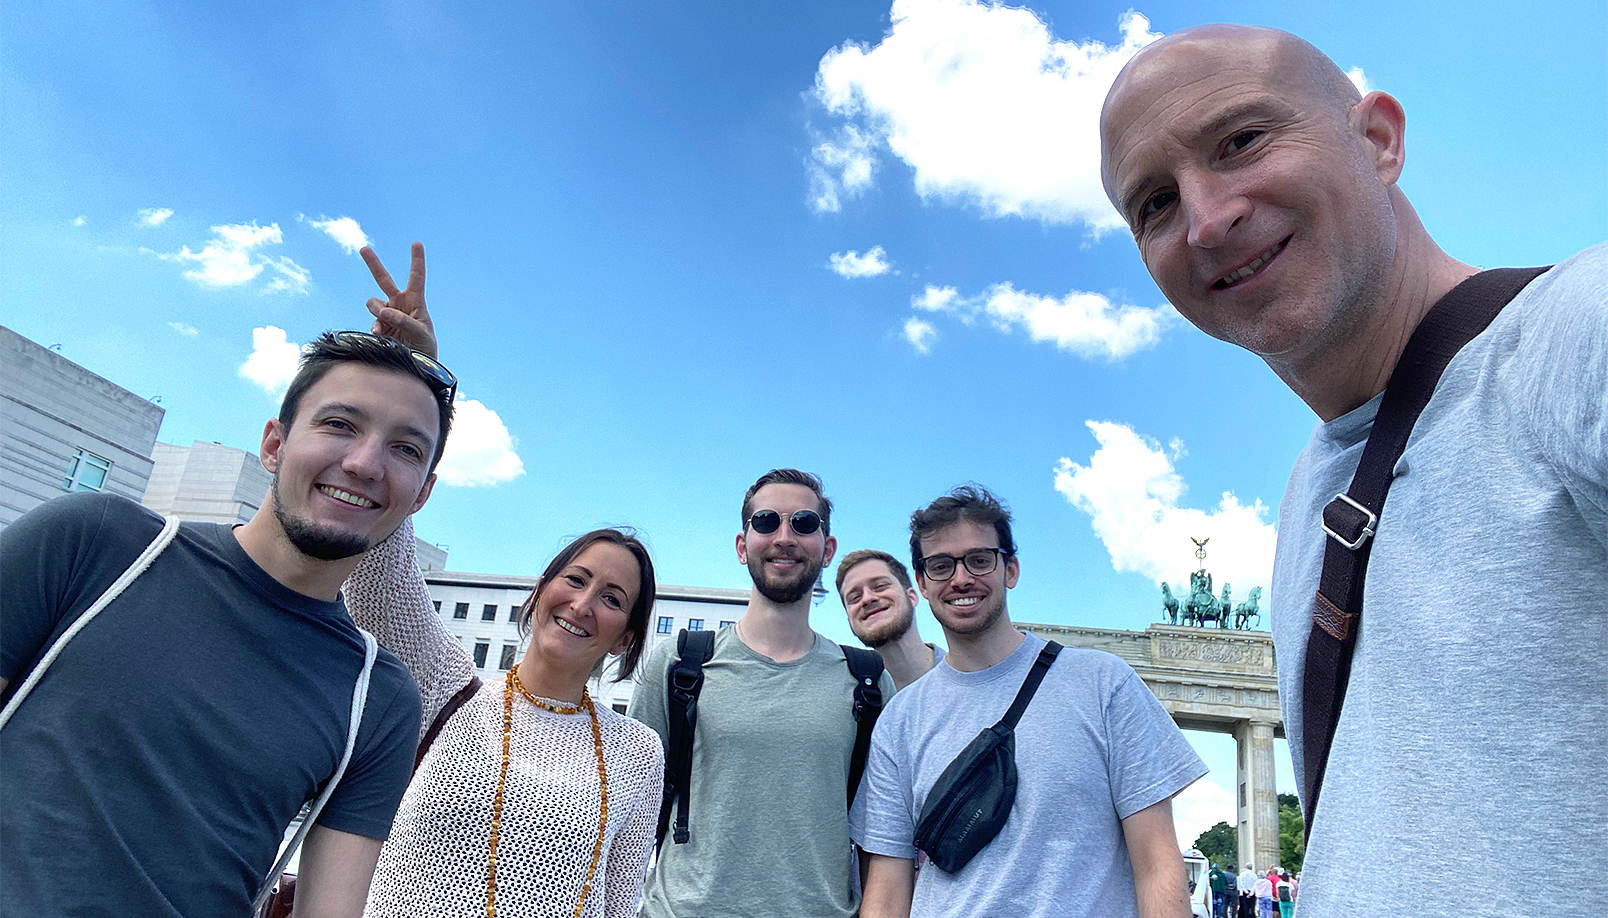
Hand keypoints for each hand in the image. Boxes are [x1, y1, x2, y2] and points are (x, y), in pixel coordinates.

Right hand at [361, 242, 436, 358]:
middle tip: (363, 249)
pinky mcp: (379, 326)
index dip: (416, 260)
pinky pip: (372, 321)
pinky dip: (375, 327)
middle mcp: (399, 303)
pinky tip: (382, 335)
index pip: (416, 277)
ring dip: (377, 311)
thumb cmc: (425, 346)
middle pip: (383, 279)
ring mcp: (386, 314)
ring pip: (373, 303)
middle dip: (373, 264)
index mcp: (415, 300)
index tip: (417, 243)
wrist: (416, 364)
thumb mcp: (421, 333)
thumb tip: (384, 312)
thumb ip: (403, 321)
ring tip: (386, 324)